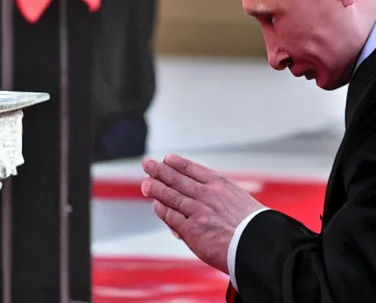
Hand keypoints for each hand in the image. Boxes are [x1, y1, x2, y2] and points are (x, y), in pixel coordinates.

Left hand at [141, 154, 263, 273]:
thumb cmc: (256, 227)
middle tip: (148, 164)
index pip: (192, 169)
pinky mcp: (192, 229)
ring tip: (145, 183)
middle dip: (160, 170)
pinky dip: (162, 210)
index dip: (177, 163)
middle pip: (177, 179)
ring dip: (155, 188)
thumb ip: (220, 198)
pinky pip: (172, 216)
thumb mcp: (241, 201)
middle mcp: (206, 194)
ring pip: (171, 195)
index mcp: (220, 184)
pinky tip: (156, 205)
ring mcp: (197, 211)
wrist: (260, 245)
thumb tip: (201, 198)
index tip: (168, 158)